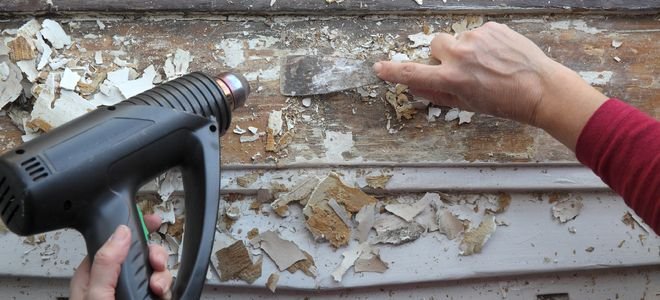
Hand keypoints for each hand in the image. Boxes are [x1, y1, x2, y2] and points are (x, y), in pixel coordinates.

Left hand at [70, 214, 171, 299]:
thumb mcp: (97, 295)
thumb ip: (106, 264)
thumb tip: (121, 231)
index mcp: (92, 275)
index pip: (114, 239)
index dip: (134, 227)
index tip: (151, 221)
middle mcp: (112, 281)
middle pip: (140, 252)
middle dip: (154, 255)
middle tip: (156, 263)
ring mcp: (130, 290)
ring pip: (155, 269)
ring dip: (162, 275)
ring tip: (157, 287)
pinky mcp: (146, 298)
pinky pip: (163, 285)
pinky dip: (166, 287)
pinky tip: (160, 293)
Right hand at [374, 22, 607, 149]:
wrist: (541, 89)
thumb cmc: (505, 102)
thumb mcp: (467, 105)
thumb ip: (438, 94)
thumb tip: (417, 86)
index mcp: (451, 79)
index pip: (412, 74)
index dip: (392, 72)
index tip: (379, 68)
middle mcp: (460, 56)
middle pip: (435, 45)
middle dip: (442, 54)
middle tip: (460, 68)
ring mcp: (476, 39)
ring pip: (458, 39)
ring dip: (465, 49)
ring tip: (487, 64)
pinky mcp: (492, 28)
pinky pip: (477, 33)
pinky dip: (483, 43)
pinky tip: (498, 56)